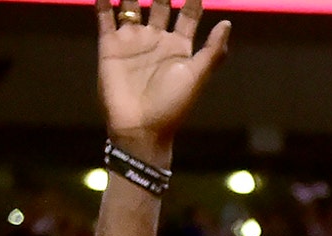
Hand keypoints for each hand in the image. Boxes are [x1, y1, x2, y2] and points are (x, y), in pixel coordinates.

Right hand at [96, 0, 229, 159]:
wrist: (140, 127)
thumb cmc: (173, 105)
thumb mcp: (197, 76)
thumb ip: (212, 50)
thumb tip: (227, 22)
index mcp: (181, 46)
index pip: (188, 13)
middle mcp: (157, 39)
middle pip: (160, 3)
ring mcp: (133, 40)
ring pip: (131, 5)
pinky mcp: (110, 45)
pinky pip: (105, 17)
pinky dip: (103, 2)